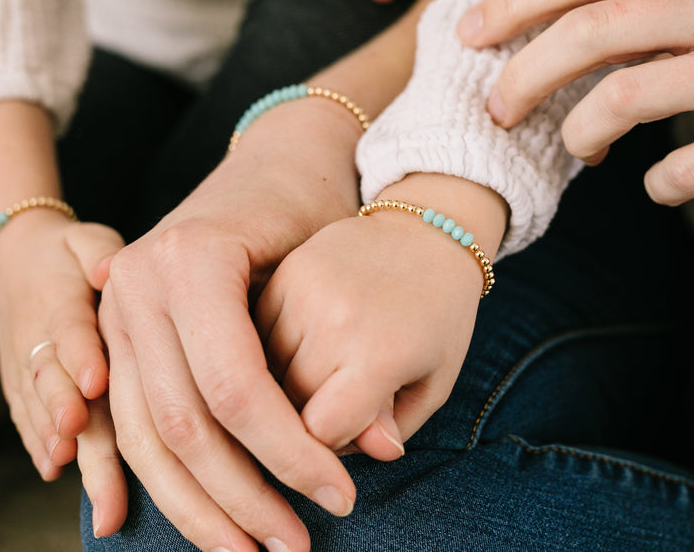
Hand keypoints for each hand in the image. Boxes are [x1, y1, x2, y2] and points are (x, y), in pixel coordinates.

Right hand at [0, 215, 126, 531]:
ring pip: (39, 406)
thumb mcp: (85, 237)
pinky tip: (53, 469)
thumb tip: (108, 268)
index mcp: (59, 302)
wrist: (13, 260)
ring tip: (68, 462)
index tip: (96, 381)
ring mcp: (24, 366)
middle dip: (64, 409)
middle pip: (52, 379)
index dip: (80, 356)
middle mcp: (37, 339)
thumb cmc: (67, 252)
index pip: (69, 331)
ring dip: (51, 436)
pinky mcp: (20, 385)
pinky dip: (37, 443)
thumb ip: (98, 251)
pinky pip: (25, 416)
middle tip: (77, 433)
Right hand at [98, 99, 369, 551]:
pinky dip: (166, 479)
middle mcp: (137, 285)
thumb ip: (353, 359)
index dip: (289, 455)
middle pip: (183, 423)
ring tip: (254, 549)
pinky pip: (128, 423)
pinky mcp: (115, 332)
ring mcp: (115, 309)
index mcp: (192, 260)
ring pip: (145, 436)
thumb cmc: (316, 208)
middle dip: (243, 496)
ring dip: (198, 505)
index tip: (340, 496)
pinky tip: (205, 520)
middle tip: (295, 544)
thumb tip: (378, 450)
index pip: (237, 390)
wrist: (274, 158)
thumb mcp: (342, 270)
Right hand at [259, 174, 505, 459]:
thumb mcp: (433, 381)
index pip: (319, 430)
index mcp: (381, 353)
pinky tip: (304, 338)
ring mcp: (306, 291)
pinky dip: (271, 346)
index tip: (347, 428)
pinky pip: (255, 332)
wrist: (428, 233)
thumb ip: (390, 428)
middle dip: (307, 414)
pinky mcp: (287, 271)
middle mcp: (337, 321)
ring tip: (324, 363)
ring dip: (283, 382)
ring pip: (263, 370)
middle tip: (341, 394)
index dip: (328, 444)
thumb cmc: (438, 318)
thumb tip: (348, 460)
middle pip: (287, 404)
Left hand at [457, 0, 693, 204]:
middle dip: (524, 71)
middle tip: (496, 109)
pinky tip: (658, 188)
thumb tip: (596, 33)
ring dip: (579, 128)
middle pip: (591, 30)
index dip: (515, 0)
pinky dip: (661, 184)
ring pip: (629, 94)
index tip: (468, 32)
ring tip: (572, 150)